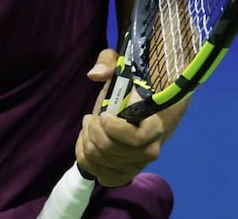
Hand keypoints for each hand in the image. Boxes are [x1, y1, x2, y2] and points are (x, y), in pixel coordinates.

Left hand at [75, 48, 164, 186]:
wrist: (139, 118)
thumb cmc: (130, 93)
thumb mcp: (121, 68)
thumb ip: (109, 62)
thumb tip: (94, 74)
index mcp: (154, 127)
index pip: (135, 138)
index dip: (114, 127)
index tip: (104, 114)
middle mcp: (148, 152)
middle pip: (108, 148)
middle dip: (93, 129)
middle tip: (93, 117)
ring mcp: (134, 166)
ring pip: (97, 158)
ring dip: (86, 138)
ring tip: (90, 124)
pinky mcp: (119, 176)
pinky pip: (93, 170)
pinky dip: (82, 154)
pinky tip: (87, 139)